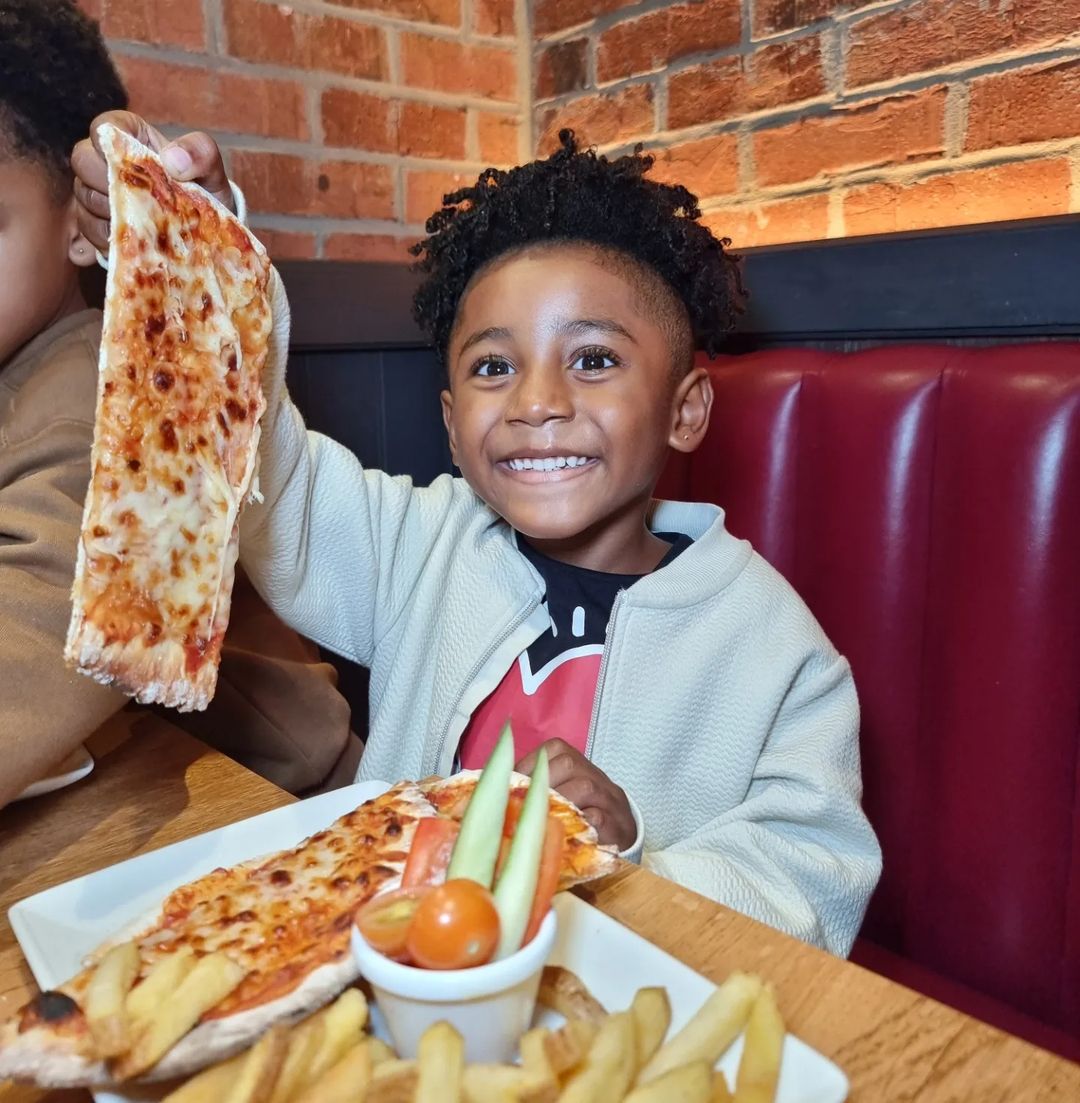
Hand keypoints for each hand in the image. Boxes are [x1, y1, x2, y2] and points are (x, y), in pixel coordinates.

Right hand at [70, 110, 233, 255]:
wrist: (206, 233)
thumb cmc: (205, 193)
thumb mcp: (212, 171)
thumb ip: (201, 153)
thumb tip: (172, 159)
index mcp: (133, 137)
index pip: (104, 126)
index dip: (104, 140)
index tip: (122, 161)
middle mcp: (108, 161)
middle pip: (82, 162)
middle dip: (106, 182)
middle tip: (139, 201)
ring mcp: (98, 193)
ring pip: (83, 198)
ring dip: (112, 214)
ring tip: (146, 225)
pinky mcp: (96, 223)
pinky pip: (89, 230)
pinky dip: (111, 238)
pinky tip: (136, 243)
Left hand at [516, 739, 636, 851]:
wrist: (622, 833)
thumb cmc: (582, 811)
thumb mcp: (562, 792)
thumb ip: (536, 787)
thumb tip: (498, 788)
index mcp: (578, 764)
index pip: (554, 750)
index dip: (530, 765)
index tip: (513, 785)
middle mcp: (595, 776)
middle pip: (568, 764)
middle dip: (542, 783)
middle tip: (525, 805)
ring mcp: (609, 799)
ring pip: (585, 787)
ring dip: (558, 803)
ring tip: (540, 820)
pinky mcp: (618, 824)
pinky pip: (598, 817)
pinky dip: (577, 824)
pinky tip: (562, 834)